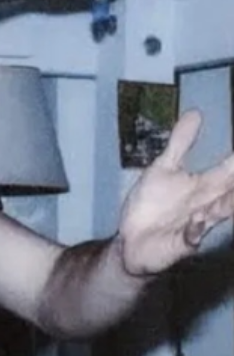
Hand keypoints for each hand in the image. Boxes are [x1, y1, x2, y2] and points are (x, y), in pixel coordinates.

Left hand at [119, 109, 233, 275]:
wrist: (132, 239)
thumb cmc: (152, 205)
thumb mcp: (163, 168)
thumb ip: (180, 143)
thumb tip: (196, 112)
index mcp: (207, 186)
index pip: (231, 169)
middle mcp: (209, 205)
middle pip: (232, 191)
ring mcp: (198, 225)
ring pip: (219, 214)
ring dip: (226, 205)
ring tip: (229, 195)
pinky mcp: (182, 244)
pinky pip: (193, 237)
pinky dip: (196, 230)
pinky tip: (198, 220)